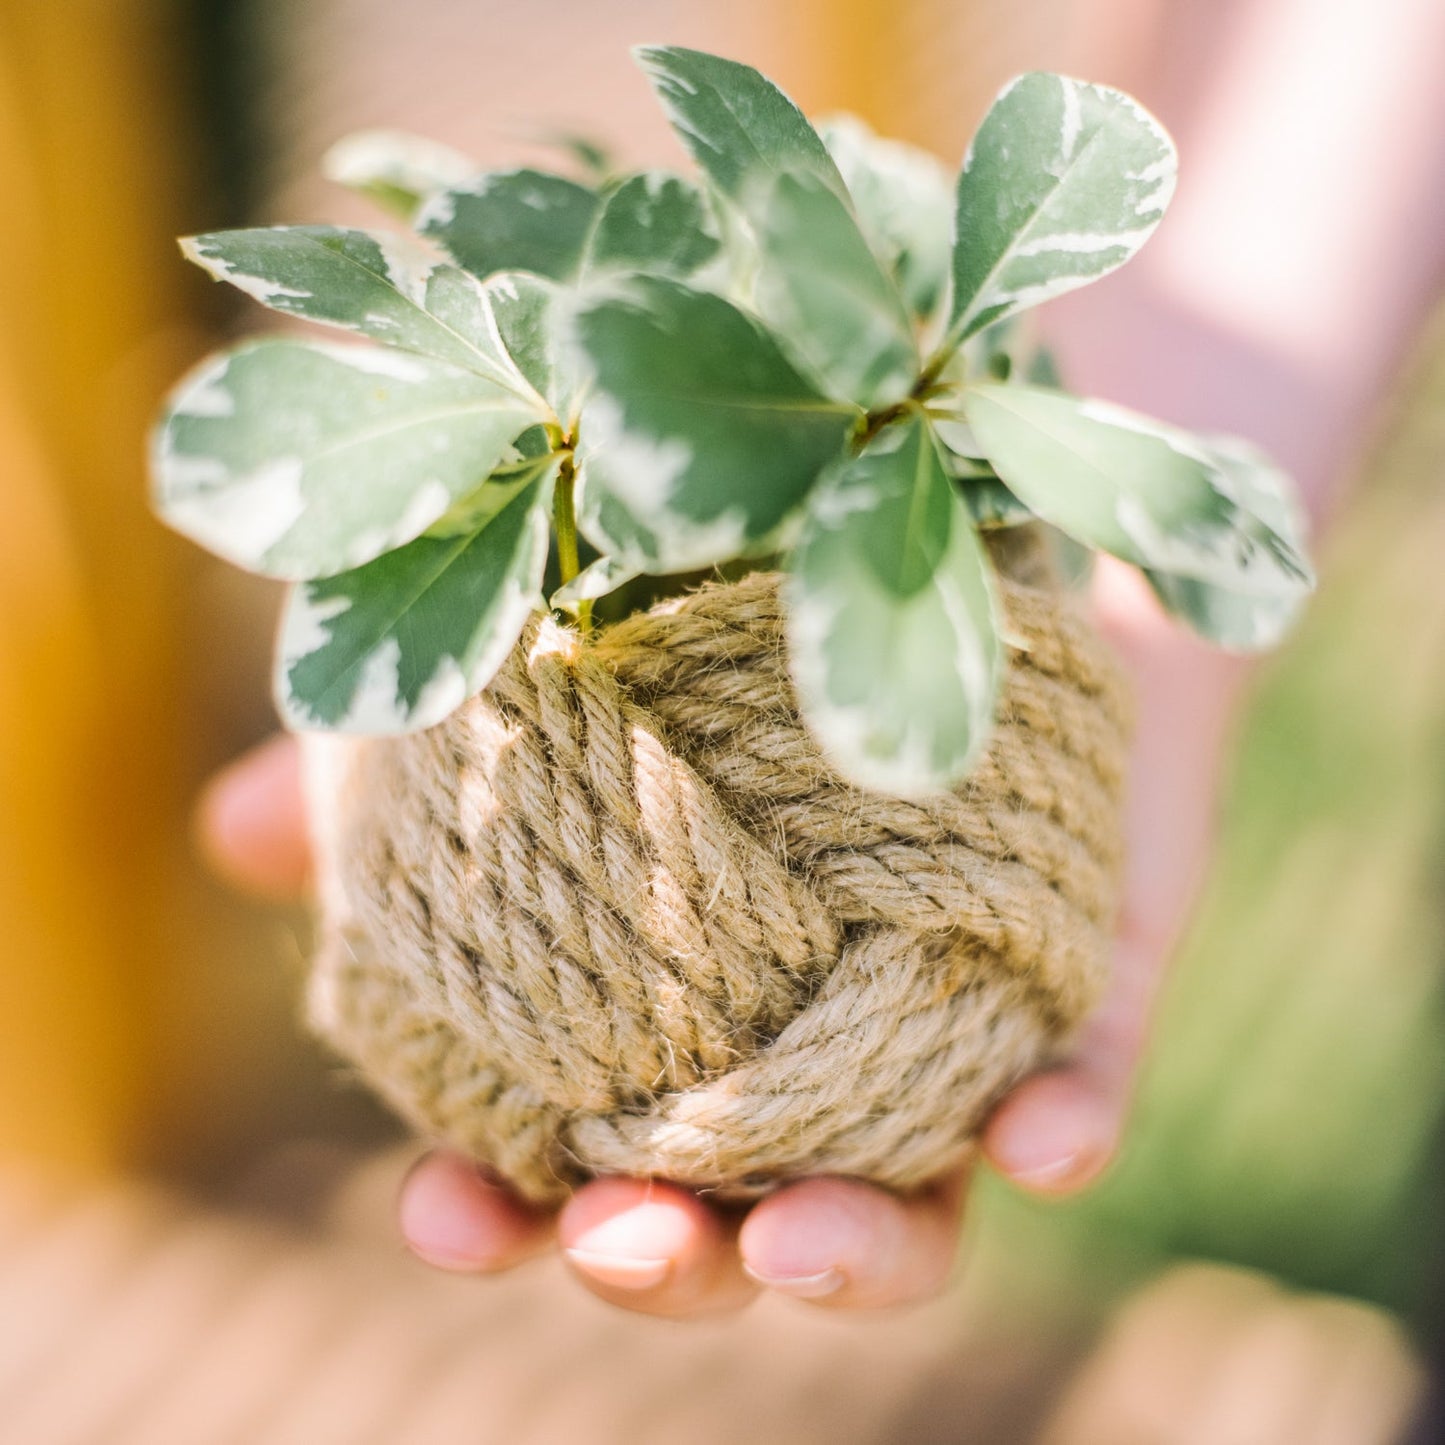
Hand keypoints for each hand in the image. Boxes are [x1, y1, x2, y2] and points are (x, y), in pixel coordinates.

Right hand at [199, 566, 1240, 1318]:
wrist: (954, 526)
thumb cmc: (744, 624)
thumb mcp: (566, 672)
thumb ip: (429, 762)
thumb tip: (237, 833)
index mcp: (683, 1006)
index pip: (579, 1154)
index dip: (505, 1211)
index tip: (442, 1210)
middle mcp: (813, 1040)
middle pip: (738, 1210)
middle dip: (668, 1256)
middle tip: (609, 1240)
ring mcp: (953, 1018)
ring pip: (916, 1194)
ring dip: (856, 1252)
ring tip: (793, 1245)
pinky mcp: (1083, 964)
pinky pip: (1085, 1073)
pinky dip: (1066, 1128)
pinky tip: (1043, 1147)